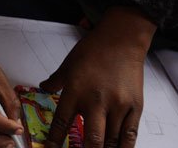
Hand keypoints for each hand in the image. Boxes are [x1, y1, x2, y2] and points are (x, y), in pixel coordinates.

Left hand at [41, 6, 155, 147]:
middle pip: (91, 140)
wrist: (121, 40)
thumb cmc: (93, 50)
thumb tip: (43, 88)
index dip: (54, 142)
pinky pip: (129, 136)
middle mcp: (96, 102)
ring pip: (111, 141)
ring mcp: (118, 106)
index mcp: (76, 92)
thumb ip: (55, 80)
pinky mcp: (134, 108)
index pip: (61, 123)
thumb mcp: (67, 64)